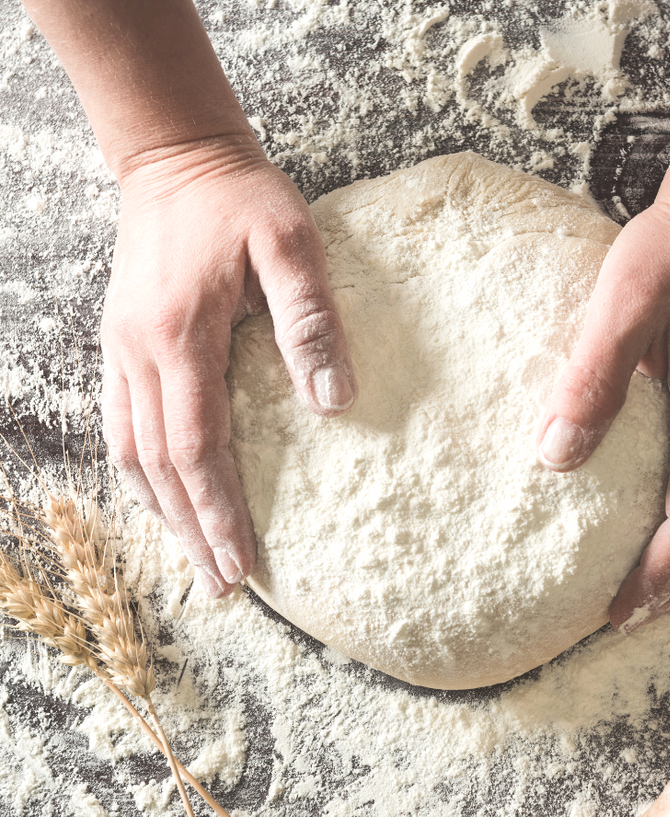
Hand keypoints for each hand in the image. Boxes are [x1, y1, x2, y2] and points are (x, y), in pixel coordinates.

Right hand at [101, 136, 355, 597]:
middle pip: (158, 466)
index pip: (195, 446)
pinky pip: (121, 424)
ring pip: (131, 452)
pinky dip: (143, 474)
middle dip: (192, 531)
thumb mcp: (292, 244)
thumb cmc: (242, 200)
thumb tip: (333, 403)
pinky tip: (165, 498)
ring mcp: (122, 349)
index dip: (217, 511)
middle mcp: (139, 352)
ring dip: (163, 512)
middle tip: (222, 588)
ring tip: (194, 559)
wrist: (177, 159)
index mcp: (181, 335)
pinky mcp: (121, 343)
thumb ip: (310, 322)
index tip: (241, 563)